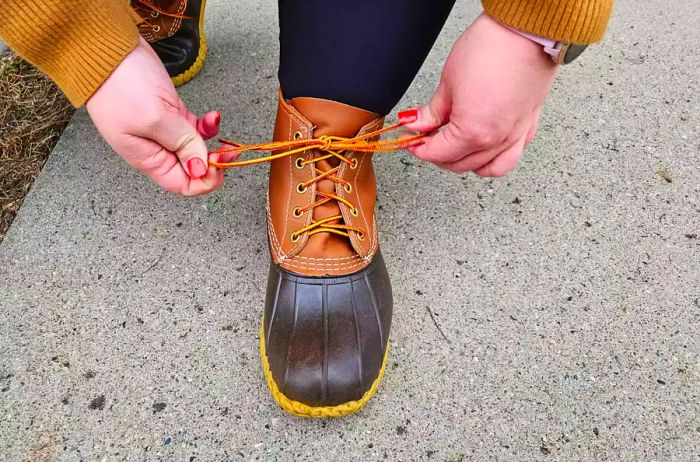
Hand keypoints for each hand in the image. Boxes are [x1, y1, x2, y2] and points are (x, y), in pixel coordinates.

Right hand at [86, 37, 226, 194]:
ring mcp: (164, 132)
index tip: (219, 164)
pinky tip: (212, 116)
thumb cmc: (121, 84)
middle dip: (213, 162)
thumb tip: (201, 170)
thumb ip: (181, 144)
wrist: (108, 49)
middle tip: (227, 149)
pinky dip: (206, 125)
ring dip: (212, 143)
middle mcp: (156, 150)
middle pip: (192, 169)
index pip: (182, 185)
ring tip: (218, 128)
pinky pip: (194, 129)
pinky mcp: (170, 114)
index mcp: (148, 159)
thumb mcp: (154, 118)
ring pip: (196, 149)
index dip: (204, 180)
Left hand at [401, 13, 558, 176]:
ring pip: (487, 168)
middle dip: (439, 155)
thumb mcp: (449, 82)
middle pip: (460, 164)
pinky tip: (484, 146)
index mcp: (473, 132)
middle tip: (427, 139)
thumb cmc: (492, 49)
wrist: (525, 31)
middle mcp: (497, 140)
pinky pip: (511, 156)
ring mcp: (515, 134)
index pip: (438, 154)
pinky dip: (494, 158)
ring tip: (454, 148)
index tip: (411, 139)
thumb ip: (432, 111)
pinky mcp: (529, 124)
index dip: (419, 148)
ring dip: (467, 163)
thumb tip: (417, 124)